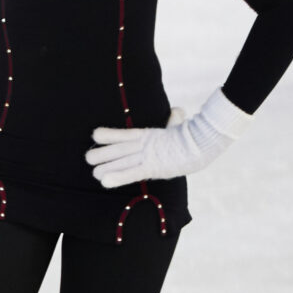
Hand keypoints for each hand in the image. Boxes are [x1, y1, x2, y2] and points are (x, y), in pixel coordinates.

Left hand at [86, 92, 252, 186]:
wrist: (203, 142)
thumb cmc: (192, 135)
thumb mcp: (180, 125)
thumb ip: (175, 118)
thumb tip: (179, 110)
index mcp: (148, 134)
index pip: (123, 134)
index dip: (107, 134)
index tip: (95, 135)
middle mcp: (143, 145)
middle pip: (116, 150)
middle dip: (101, 155)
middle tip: (89, 159)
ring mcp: (147, 156)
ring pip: (120, 161)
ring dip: (105, 168)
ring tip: (94, 173)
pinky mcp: (153, 167)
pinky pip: (132, 173)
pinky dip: (117, 177)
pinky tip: (105, 182)